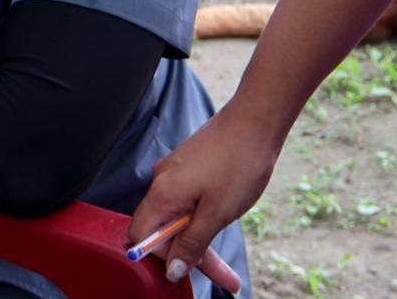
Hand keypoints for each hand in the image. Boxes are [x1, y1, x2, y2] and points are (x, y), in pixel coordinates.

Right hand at [127, 107, 286, 291]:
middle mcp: (161, 181)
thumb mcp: (217, 214)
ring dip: (198, 236)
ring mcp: (174, 172)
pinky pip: (185, 199)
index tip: (188, 268)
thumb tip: (172, 269)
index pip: (141, 235)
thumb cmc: (238, 163)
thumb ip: (192, 243)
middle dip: (189, 253)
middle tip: (224, 273)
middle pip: (161, 228)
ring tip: (228, 250)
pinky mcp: (187, 166)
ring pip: (176, 215)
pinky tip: (222, 217)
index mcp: (162, 194)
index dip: (160, 256)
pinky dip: (201, 217)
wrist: (255, 121)